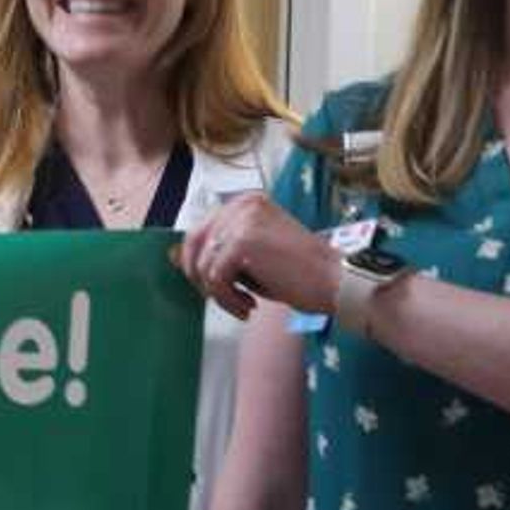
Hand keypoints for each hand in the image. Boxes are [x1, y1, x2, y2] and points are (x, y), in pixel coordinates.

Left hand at [177, 193, 339, 323]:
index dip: (198, 262)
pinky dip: (226, 299)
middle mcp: (241, 205)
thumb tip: (175, 258)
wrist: (334, 280)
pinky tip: (249, 307)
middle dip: (200, 276)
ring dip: (219, 293)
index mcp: (245, 202)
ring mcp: (241, 220)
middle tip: (222, 298)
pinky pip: (215, 278)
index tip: (214, 286)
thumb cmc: (298, 273)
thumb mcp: (253, 254)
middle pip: (194, 243)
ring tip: (243, 305)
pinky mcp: (242, 242)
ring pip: (203, 265)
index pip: (202, 230)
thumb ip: (221, 250)